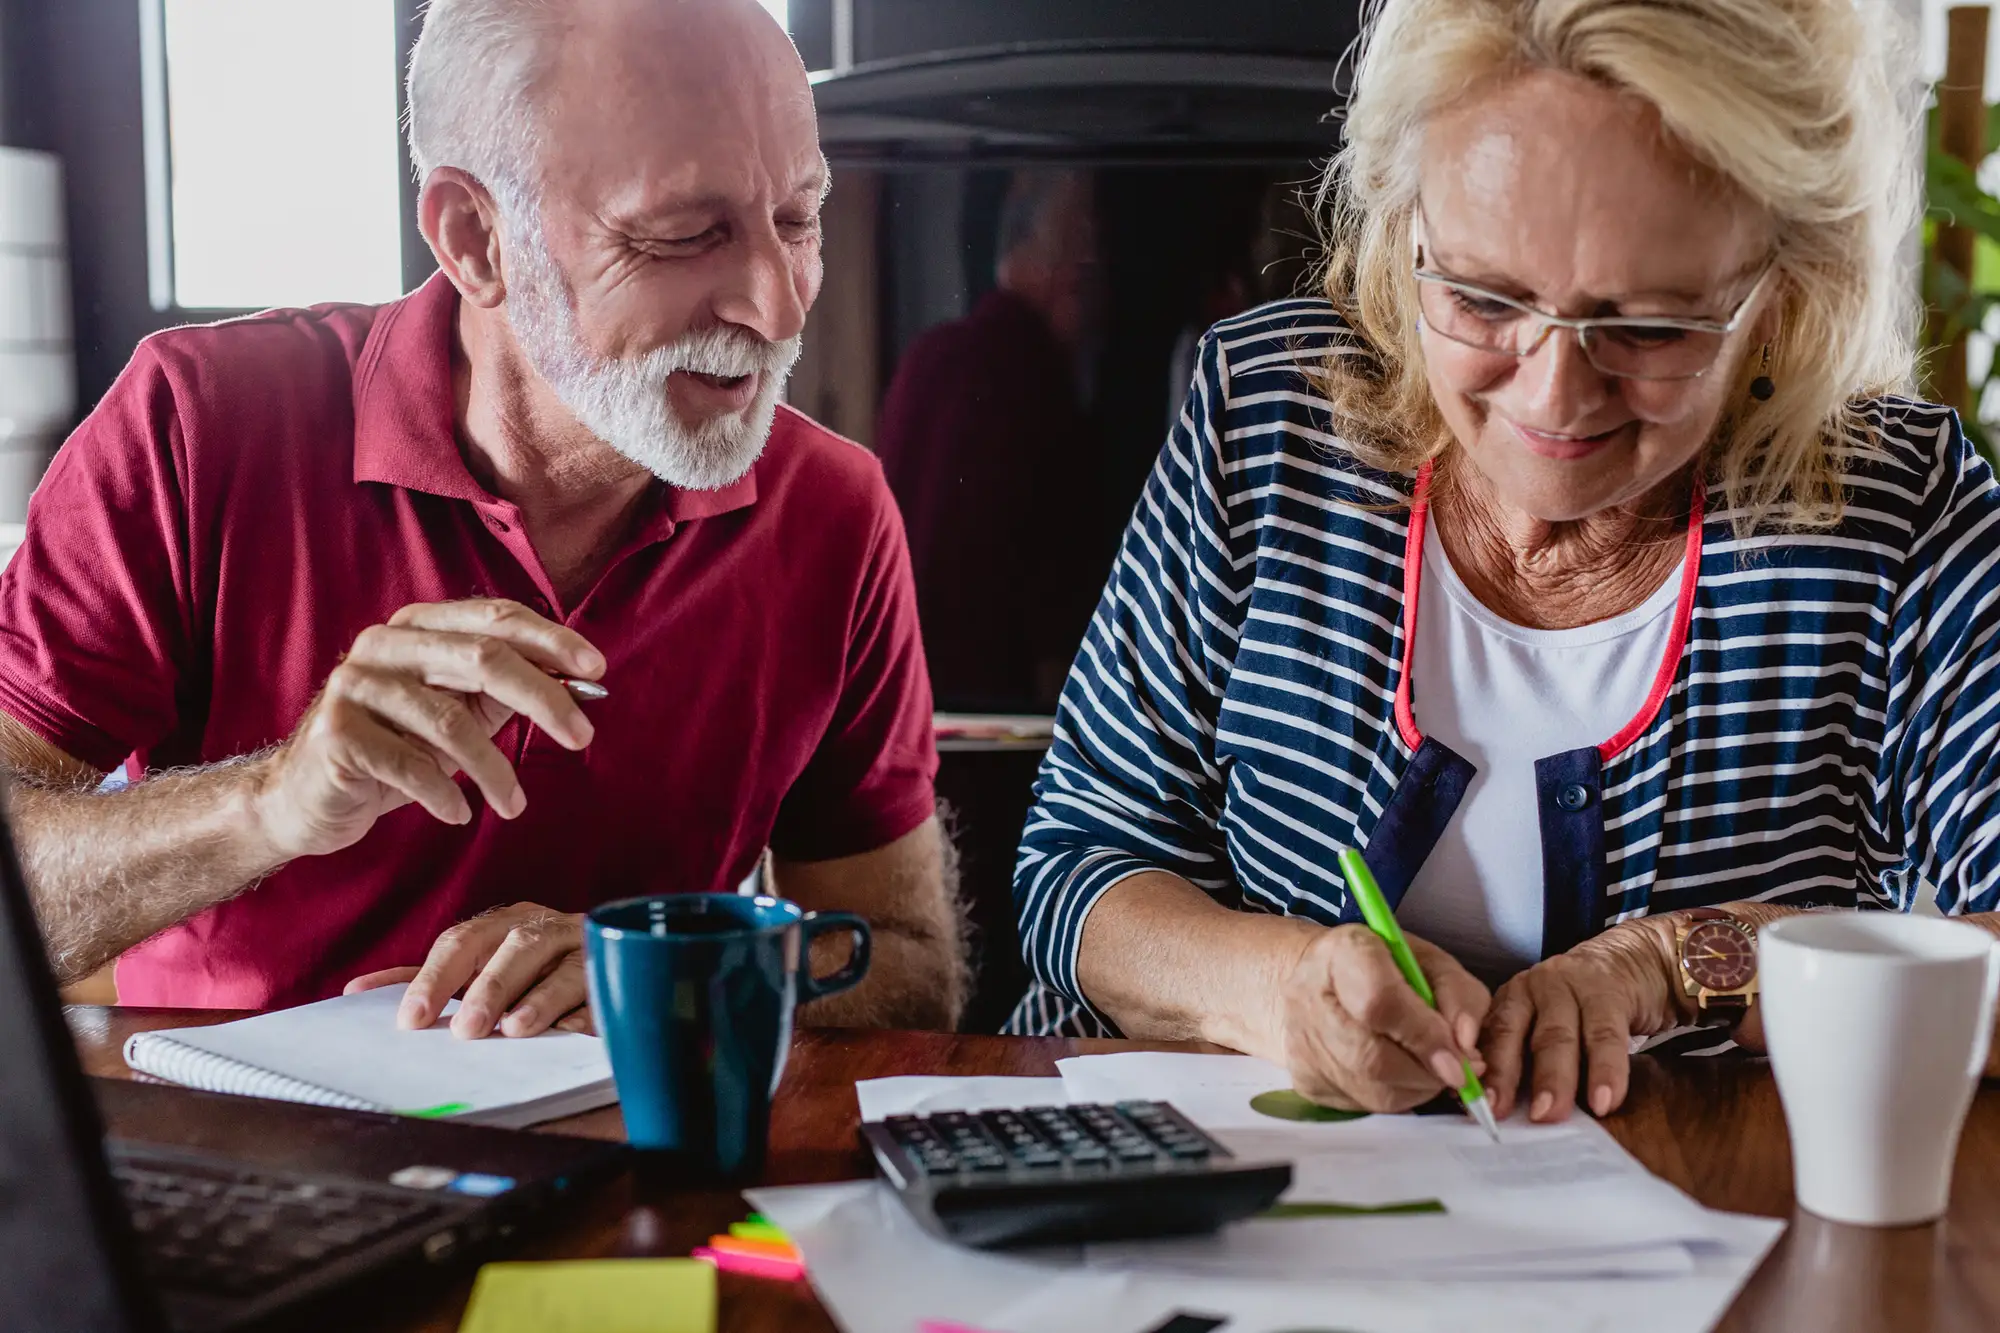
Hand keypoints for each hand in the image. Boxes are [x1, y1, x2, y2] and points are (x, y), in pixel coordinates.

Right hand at [251, 599, 602, 862]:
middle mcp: (383, 644)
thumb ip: (506, 691)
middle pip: (483, 658)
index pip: (496, 617)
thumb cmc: (398, 749)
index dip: (551, 640)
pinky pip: (410, 765)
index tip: (597, 670)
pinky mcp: (335, 733)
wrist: (308, 797)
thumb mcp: (458, 713)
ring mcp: (354, 685)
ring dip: (496, 771)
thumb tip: (581, 682)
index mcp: (420, 627)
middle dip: (543, 699)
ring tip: (514, 805)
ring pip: (450, 721)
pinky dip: (445, 794)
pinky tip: (458, 813)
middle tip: (583, 737)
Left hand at [345, 902, 593, 1038]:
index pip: (463, 941)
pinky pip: (607, 991)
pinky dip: (590, 1011)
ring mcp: (585, 949)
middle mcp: (546, 928)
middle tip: (467, 1030)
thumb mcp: (475, 968)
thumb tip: (356, 991)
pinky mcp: (618, 975)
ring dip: (541, 997)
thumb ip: (426, 978)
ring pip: (566, 965)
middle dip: (491, 987)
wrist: (609, 947)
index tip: (413, 1018)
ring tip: (516, 1029)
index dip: (437, 977)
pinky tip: (574, 1032)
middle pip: (517, 946)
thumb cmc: (527, 968)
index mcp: (505, 923)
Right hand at [1276, 924, 1489, 1113]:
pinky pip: (1364, 1105)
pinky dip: (1395, 1095)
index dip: (1425, 1036)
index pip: (1380, 1002)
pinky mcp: (1305, 1081)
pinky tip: (1399, 1073)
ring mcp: (1301, 1045)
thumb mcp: (1430, 962)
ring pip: (1373, 1090)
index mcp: (1343, 953)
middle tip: (1457, 1069)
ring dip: (1417, 1087)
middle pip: (1374, 1058)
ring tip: (1428, 1066)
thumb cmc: (1382, 968)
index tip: (1461, 1061)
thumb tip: (1466, 1045)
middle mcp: (1308, 998)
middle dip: (1428, 1072)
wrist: (1317, 983)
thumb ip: (1458, 995)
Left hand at [1479, 918, 1686, 1122]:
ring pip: (1557, 1036)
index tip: (1475, 1106)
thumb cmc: (1580, 1011)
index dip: (1480, 1072)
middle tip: (1498, 1111)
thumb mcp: (1545, 1026)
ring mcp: (1568, 987)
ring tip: (1553, 1113)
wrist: (1632, 962)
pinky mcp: (1608, 993)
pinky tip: (1605, 1100)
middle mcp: (1532, 989)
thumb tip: (1503, 1117)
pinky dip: (1606, 1071)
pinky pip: (1606, 1035)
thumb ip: (1527, 1062)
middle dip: (1506, 1075)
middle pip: (1513, 1033)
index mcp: (1510, 1000)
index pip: (1488, 1036)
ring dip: (1554, 1078)